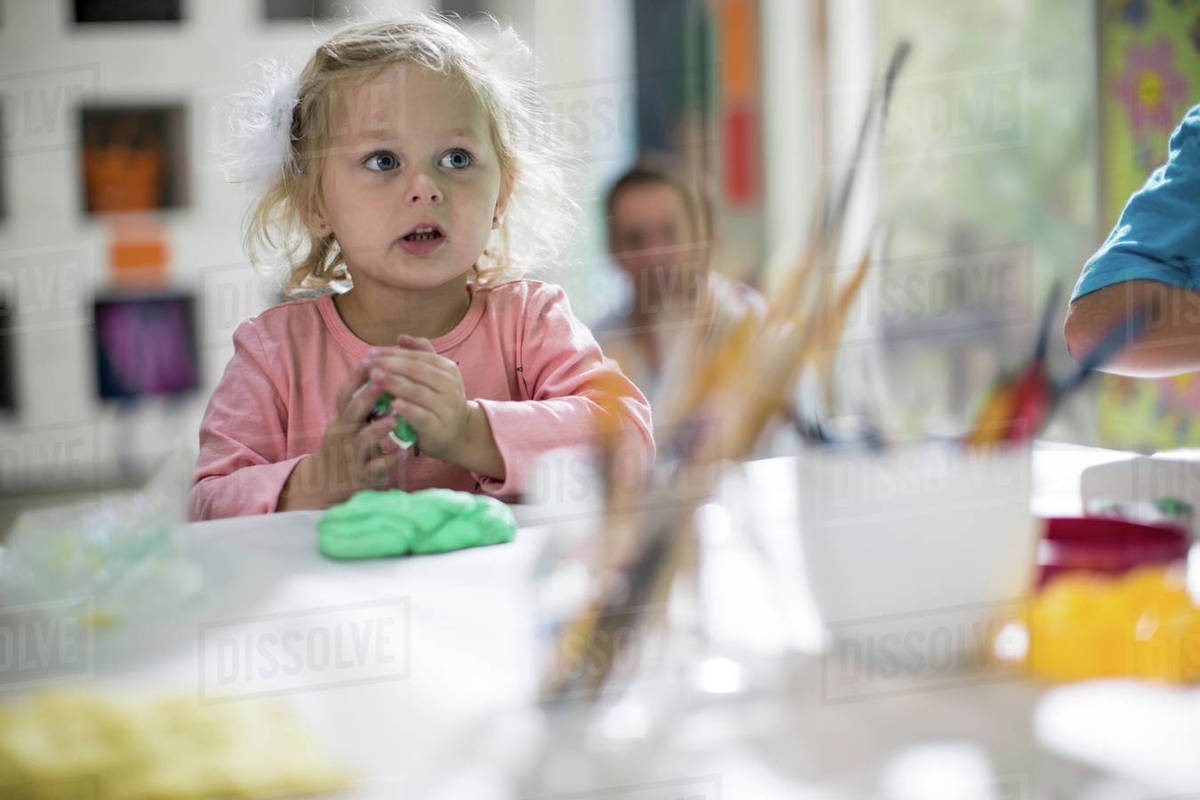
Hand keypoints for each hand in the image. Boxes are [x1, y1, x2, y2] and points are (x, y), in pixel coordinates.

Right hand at [279, 361, 404, 508]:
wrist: (328, 484)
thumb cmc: (347, 446)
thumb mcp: (349, 424)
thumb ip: (363, 404)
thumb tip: (381, 370)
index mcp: (341, 419)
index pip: (345, 395)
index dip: (355, 378)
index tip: (368, 359)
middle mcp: (343, 435)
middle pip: (352, 413)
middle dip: (366, 397)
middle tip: (381, 381)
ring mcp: (351, 455)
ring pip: (363, 441)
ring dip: (378, 429)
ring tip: (393, 419)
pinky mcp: (362, 476)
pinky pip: (376, 467)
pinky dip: (389, 460)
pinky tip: (403, 452)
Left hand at [364, 335, 470, 462]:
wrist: (456, 433)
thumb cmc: (438, 400)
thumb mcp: (434, 376)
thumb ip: (420, 354)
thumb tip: (401, 337)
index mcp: (447, 369)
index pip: (418, 356)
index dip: (394, 353)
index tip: (371, 353)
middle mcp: (450, 385)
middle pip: (417, 371)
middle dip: (391, 365)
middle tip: (368, 364)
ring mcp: (446, 406)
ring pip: (418, 392)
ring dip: (394, 383)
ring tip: (374, 378)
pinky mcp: (439, 426)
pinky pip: (422, 416)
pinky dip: (408, 409)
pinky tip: (394, 404)